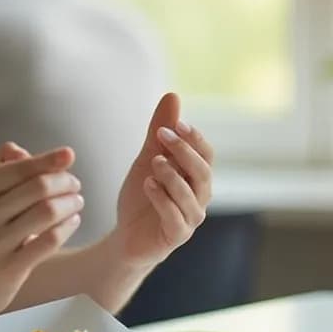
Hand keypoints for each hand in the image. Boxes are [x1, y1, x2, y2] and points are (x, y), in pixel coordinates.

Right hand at [0, 142, 83, 324]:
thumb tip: (24, 152)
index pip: (19, 167)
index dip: (49, 160)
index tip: (69, 155)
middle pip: (38, 187)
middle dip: (64, 182)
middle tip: (74, 184)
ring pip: (47, 213)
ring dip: (70, 203)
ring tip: (76, 201)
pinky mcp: (9, 269)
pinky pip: (49, 241)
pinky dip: (67, 227)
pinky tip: (72, 221)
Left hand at [109, 93, 214, 266]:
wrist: (127, 236)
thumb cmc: (144, 196)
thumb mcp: (148, 159)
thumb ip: (159, 132)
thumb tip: (173, 95)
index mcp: (195, 177)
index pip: (206, 154)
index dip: (194, 138)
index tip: (175, 123)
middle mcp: (198, 197)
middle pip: (203, 172)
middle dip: (184, 151)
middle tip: (162, 136)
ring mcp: (189, 218)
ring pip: (190, 195)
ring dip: (172, 175)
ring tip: (154, 162)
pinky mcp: (175, 236)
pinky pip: (175, 218)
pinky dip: (162, 199)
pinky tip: (148, 185)